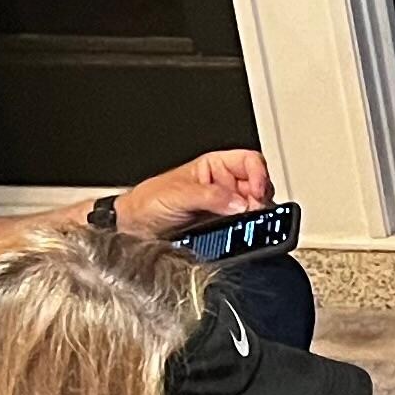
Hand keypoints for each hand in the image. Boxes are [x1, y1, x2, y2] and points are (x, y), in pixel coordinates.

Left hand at [119, 149, 275, 238]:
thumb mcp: (178, 194)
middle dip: (260, 198)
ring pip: (255, 209)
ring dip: (256, 216)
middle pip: (259, 186)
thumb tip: (239, 203)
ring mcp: (225, 209)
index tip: (257, 190)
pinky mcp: (224, 229)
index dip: (259, 173)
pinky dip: (248, 231)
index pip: (250, 161)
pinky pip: (245, 229)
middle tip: (253, 210)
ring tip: (246, 223)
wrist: (134, 229)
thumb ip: (210, 196)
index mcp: (214, 167)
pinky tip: (241, 233)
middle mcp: (224, 186)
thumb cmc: (148, 202)